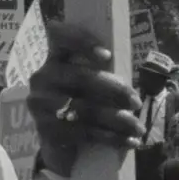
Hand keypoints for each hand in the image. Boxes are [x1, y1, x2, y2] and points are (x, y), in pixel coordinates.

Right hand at [27, 20, 144, 175]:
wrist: (63, 144)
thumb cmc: (84, 102)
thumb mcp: (93, 83)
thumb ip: (103, 71)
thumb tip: (128, 76)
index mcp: (54, 56)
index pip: (59, 35)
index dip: (81, 40)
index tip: (107, 56)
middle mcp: (42, 76)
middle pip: (81, 77)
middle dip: (115, 90)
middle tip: (137, 102)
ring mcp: (40, 103)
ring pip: (84, 108)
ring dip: (117, 119)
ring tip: (138, 128)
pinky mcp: (44, 129)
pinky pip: (81, 132)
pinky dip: (109, 137)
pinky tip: (128, 142)